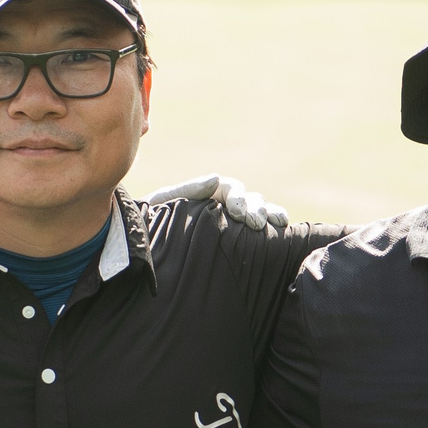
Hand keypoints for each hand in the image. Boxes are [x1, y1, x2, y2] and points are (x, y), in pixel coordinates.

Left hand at [149, 173, 289, 231]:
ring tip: (277, 223)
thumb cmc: (153, 224)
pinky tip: (281, 229)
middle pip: (247, 198)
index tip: (237, 213)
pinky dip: (273, 225)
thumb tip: (216, 179)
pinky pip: (260, 229)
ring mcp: (233, 221)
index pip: (228, 189)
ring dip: (268, 214)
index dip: (236, 198)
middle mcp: (223, 203)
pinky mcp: (239, 239)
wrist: (146, 249)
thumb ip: (189, 190)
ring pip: (258, 210)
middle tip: (255, 223)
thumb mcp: (164, 203)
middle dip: (254, 208)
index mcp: (207, 193)